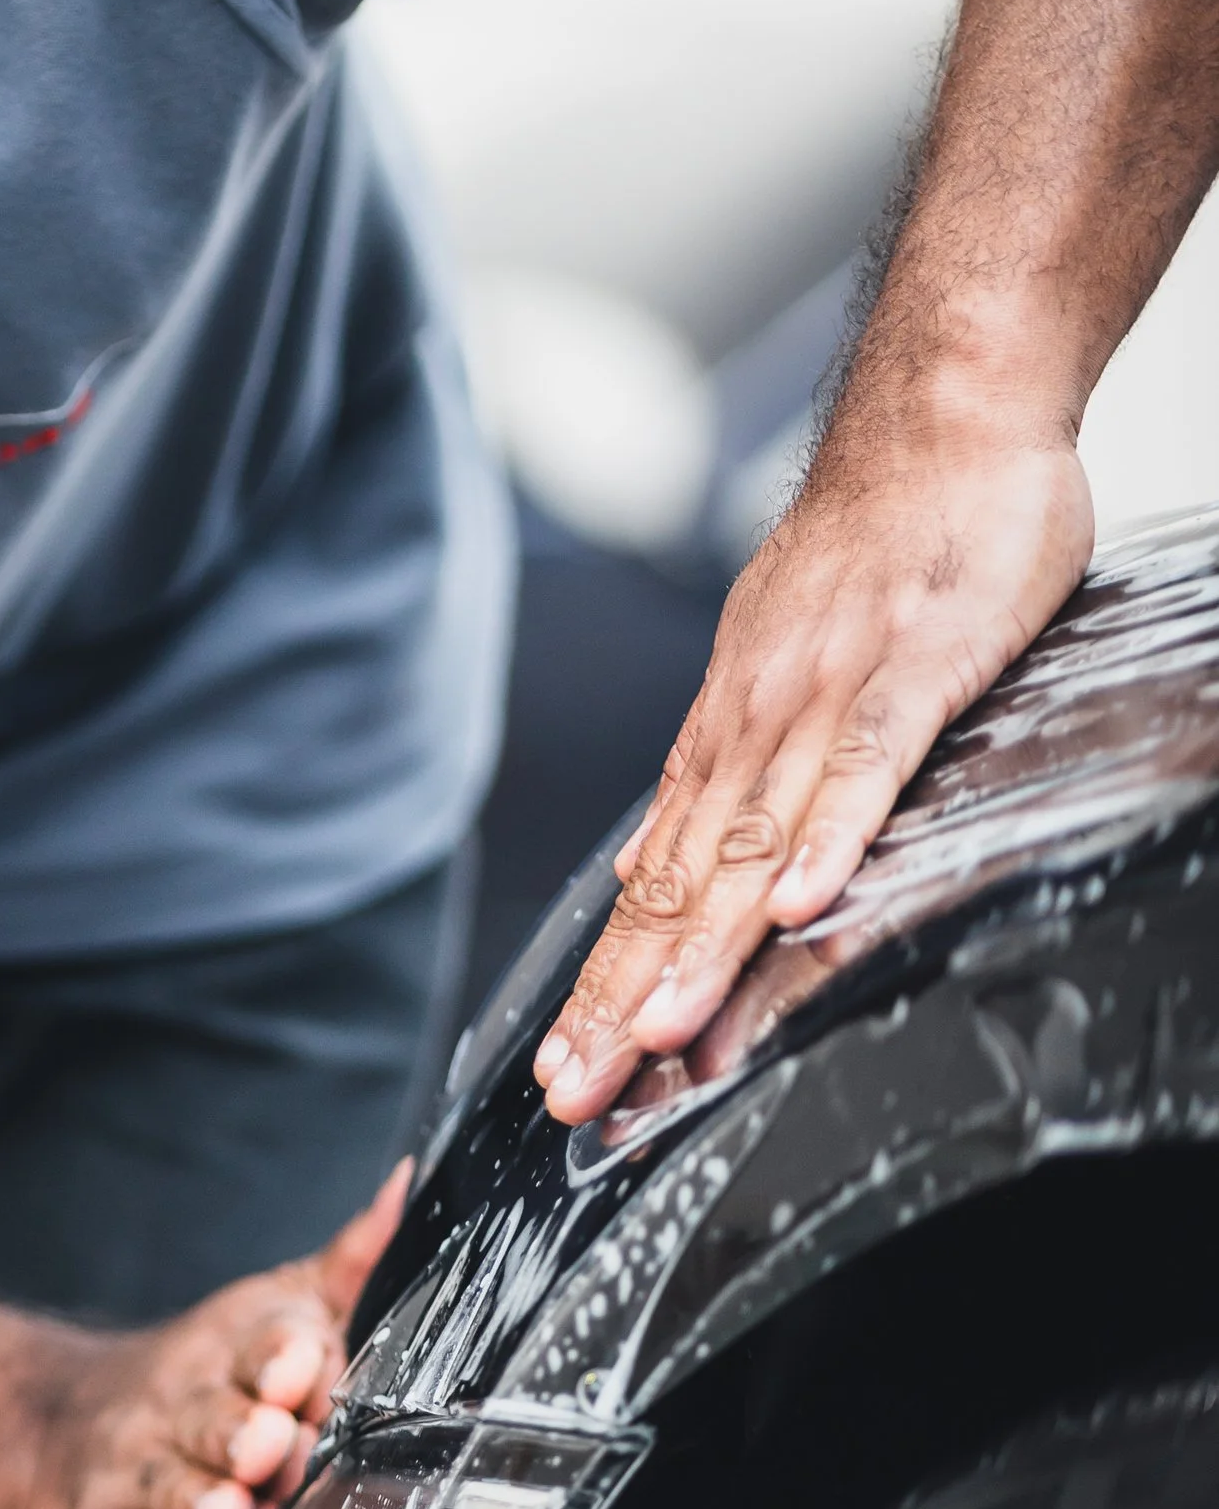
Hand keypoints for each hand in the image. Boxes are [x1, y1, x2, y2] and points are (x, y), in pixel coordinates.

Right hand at [18, 1166, 410, 1508]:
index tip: (299, 1362)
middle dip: (239, 1434)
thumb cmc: (203, 1381)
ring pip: (174, 1496)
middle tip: (262, 1443)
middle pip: (214, 1424)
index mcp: (230, 1357)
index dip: (281, 1358)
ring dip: (201, 1507)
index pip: (261, 1349)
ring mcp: (142, 1482)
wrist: (62, 1434)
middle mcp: (181, 1416)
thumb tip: (404, 1186)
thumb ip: (345, 1266)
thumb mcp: (273, 1310)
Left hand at [535, 409, 1091, 1126]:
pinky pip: (863, 767)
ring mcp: (828, 696)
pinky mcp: (910, 670)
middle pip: (680, 883)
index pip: (654, 878)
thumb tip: (677, 858)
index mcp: (729, 731)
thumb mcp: (791, 663)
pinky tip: (798, 909)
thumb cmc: (883, 544)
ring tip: (658, 1035)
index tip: (567, 1064)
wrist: (941, 418)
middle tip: (577, 1090)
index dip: (608, 976)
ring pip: (750, 842)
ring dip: (702, 944)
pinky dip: (826, 837)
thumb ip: (746, 765)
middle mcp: (755, 722)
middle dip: (623, 994)